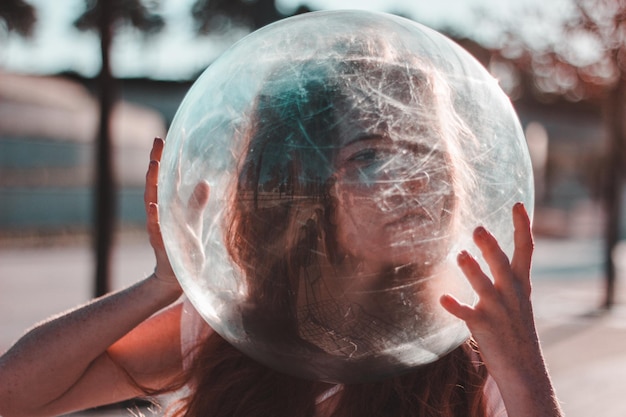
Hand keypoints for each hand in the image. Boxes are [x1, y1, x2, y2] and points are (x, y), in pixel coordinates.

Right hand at [144, 137, 209, 287]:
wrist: (177, 274)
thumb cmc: (184, 246)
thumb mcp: (193, 221)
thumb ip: (196, 202)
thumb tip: (204, 182)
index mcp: (168, 204)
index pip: (168, 176)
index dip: (168, 157)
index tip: (167, 137)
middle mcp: (160, 211)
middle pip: (156, 182)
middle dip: (156, 161)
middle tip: (157, 141)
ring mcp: (158, 225)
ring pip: (152, 200)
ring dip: (153, 183)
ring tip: (154, 165)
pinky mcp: (161, 242)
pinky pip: (155, 227)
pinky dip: (154, 216)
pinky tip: (154, 205)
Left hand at [440, 203, 561, 414]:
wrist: (525, 370)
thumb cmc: (517, 331)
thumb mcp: (519, 300)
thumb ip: (509, 277)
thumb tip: (496, 253)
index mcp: (521, 285)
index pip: (525, 250)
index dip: (522, 226)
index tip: (518, 203)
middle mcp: (512, 294)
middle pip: (502, 264)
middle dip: (491, 247)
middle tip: (477, 229)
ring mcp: (498, 311)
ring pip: (485, 286)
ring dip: (473, 271)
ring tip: (460, 255)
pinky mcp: (484, 327)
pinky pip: (466, 314)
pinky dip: (455, 306)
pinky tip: (442, 299)